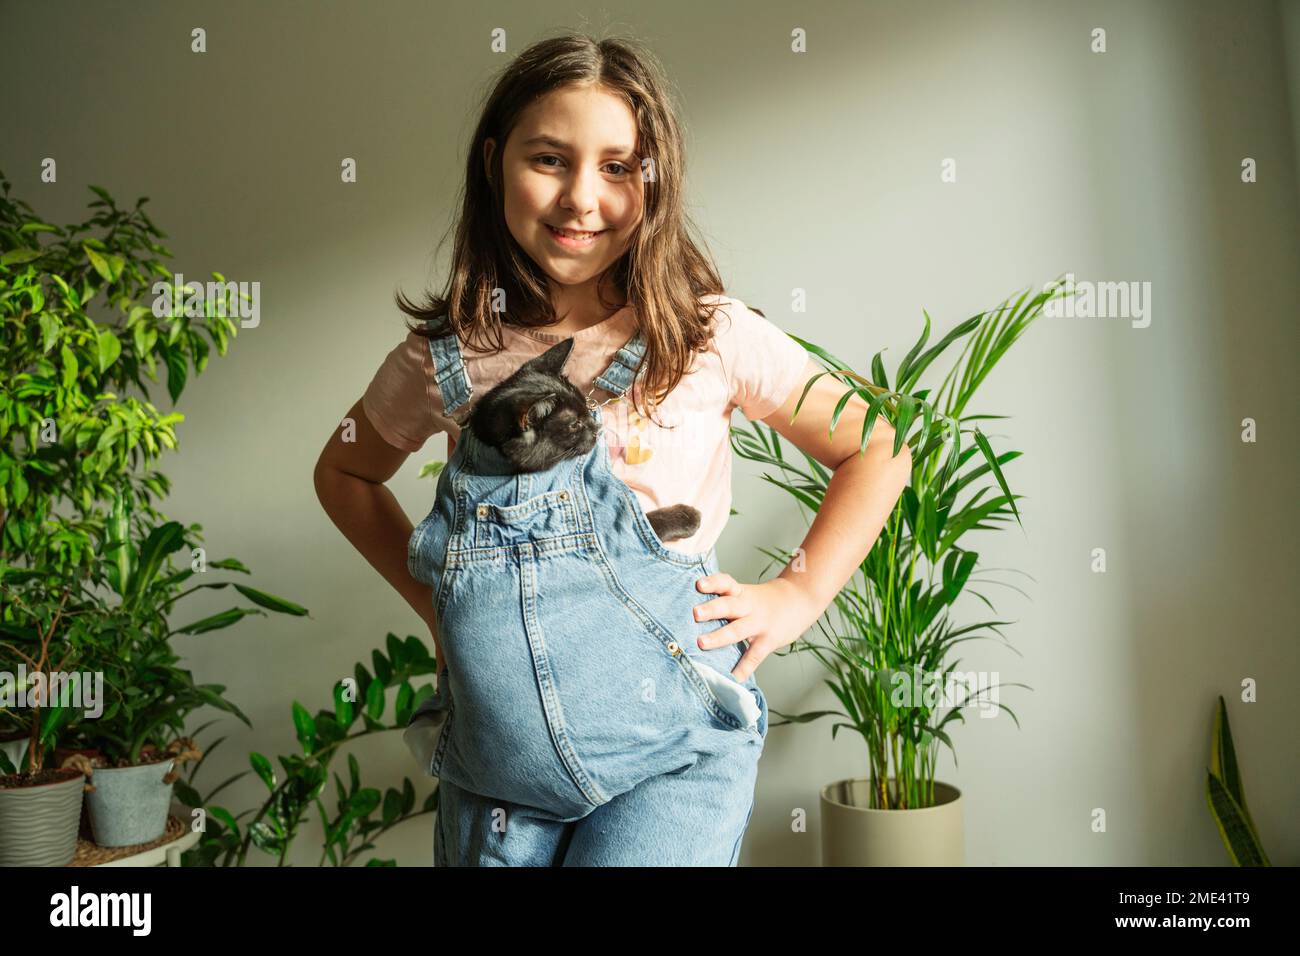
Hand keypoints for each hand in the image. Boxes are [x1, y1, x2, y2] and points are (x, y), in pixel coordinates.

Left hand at [691, 572, 820, 682]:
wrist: (800, 599)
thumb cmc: (764, 600)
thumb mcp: (746, 593)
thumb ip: (726, 600)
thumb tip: (692, 613)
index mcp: (741, 593)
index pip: (726, 583)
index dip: (713, 583)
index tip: (699, 584)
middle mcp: (748, 606)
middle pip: (729, 605)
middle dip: (712, 609)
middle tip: (695, 613)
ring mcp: (759, 623)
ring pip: (737, 629)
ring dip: (719, 637)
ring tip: (701, 643)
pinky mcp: (769, 640)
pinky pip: (754, 655)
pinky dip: (744, 668)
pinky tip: (733, 678)